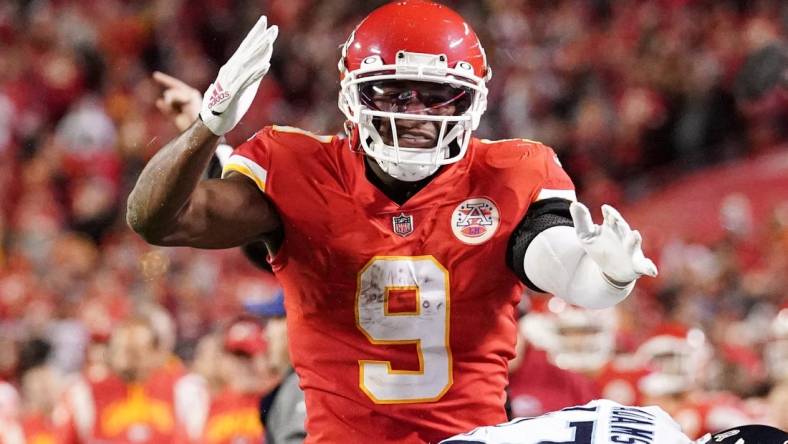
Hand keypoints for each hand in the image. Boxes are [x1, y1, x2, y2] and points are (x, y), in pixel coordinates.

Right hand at [153, 72, 201, 131]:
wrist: (200, 128)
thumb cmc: (197, 112)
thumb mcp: (188, 97)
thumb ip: (175, 95)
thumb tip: (163, 98)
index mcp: (192, 94)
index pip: (177, 84)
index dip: (166, 80)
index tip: (155, 75)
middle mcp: (188, 101)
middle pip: (174, 93)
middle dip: (168, 91)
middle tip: (156, 79)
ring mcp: (183, 111)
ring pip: (171, 102)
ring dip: (167, 100)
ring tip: (165, 102)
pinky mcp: (179, 120)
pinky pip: (169, 112)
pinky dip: (164, 108)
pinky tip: (158, 102)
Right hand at [200, 16, 277, 135]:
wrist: (214, 121)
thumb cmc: (230, 102)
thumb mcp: (247, 85)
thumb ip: (256, 71)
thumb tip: (266, 57)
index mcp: (234, 68)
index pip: (246, 46)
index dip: (255, 33)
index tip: (265, 21)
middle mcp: (231, 71)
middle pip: (247, 51)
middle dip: (260, 38)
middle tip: (272, 26)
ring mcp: (231, 81)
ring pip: (246, 63)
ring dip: (258, 52)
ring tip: (270, 41)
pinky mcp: (233, 93)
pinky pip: (246, 81)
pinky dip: (255, 73)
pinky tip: (266, 66)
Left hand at [570, 202, 657, 284]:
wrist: (609, 269)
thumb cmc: (598, 248)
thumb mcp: (585, 235)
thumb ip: (581, 220)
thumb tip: (574, 204)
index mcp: (612, 227)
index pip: (611, 217)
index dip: (609, 213)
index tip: (604, 208)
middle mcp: (624, 236)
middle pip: (623, 227)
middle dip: (620, 223)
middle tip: (615, 218)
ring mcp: (632, 250)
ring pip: (634, 244)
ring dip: (634, 239)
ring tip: (635, 235)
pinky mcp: (637, 264)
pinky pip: (645, 266)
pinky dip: (649, 267)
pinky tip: (653, 271)